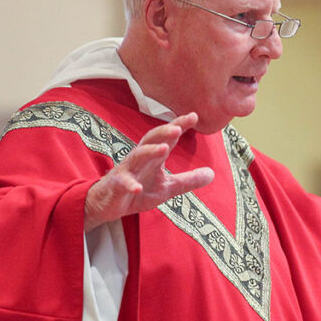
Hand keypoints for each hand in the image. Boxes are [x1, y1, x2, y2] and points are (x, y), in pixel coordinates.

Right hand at [83, 113, 214, 230]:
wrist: (108, 205)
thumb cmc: (138, 190)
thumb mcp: (167, 188)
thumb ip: (188, 180)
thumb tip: (212, 174)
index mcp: (153, 157)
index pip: (167, 138)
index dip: (179, 126)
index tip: (194, 116)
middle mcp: (139, 159)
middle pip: (150, 140)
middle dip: (163, 132)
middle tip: (178, 128)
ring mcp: (126, 171)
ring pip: (136, 156)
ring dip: (150, 152)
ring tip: (164, 148)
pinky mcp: (116, 186)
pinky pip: (122, 183)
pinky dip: (130, 184)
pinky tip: (138, 188)